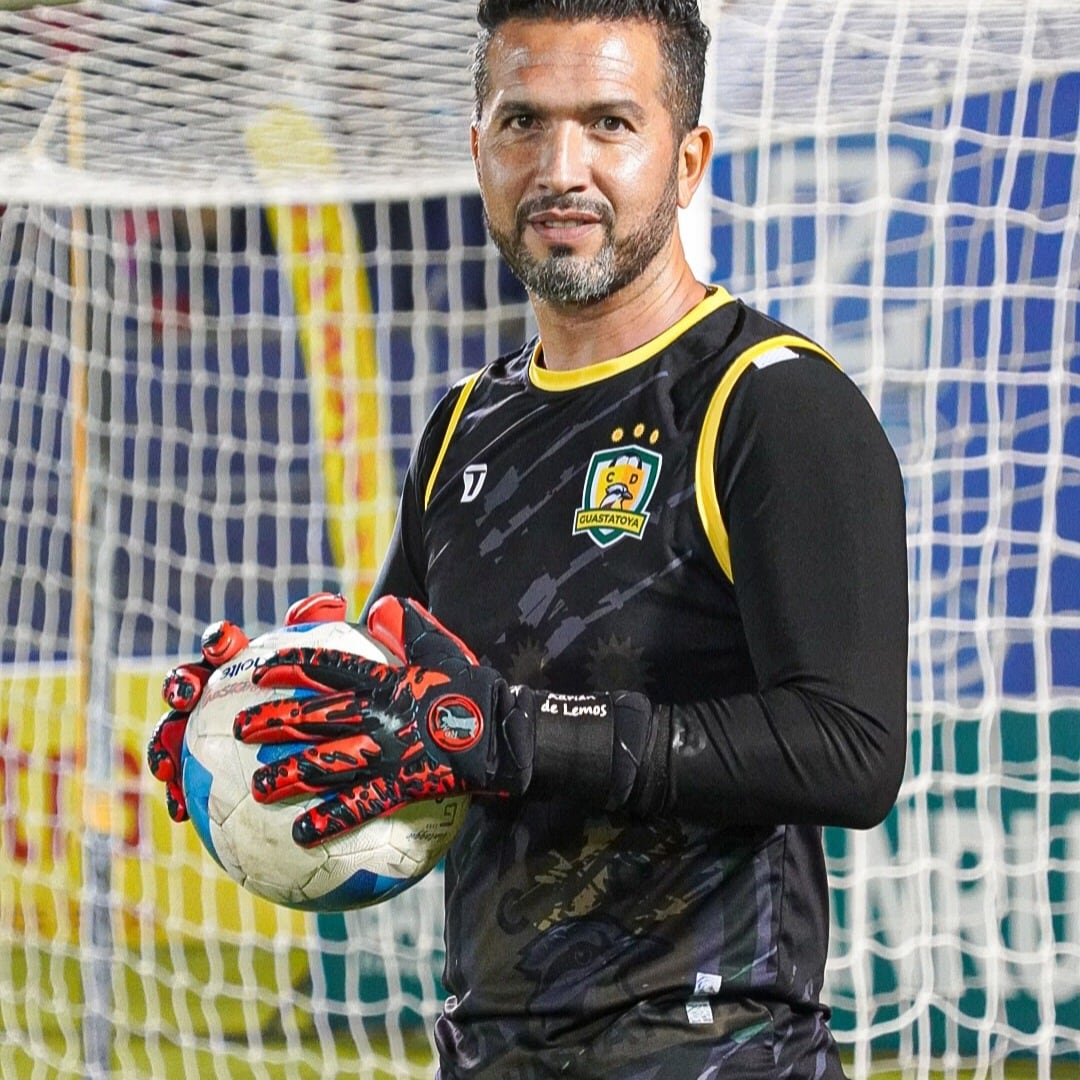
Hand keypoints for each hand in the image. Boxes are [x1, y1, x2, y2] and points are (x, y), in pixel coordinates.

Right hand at [145, 591, 346, 821]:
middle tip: (185, 698)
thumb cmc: (320, 693)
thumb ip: (327, 632)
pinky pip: (182, 780)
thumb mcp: (331, 664)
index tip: (225, 643)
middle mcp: (211, 690)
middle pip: (185, 682)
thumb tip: (331, 603)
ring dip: (163, 745)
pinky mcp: (197, 767)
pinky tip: (182, 813)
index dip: (218, 640)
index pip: (222, 644)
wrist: (313, 729)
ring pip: (172, 731)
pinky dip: (178, 793)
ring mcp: (199, 728)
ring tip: (167, 766)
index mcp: (236, 662)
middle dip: (178, 686)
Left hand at [235, 596, 536, 846]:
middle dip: (274, 720)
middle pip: (316, 716)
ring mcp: (388, 751)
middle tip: (238, 727)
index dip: (292, 665)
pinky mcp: (402, 784)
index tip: (258, 668)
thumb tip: (384, 605)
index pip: (329, 667)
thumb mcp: (445, 651)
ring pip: (328, 762)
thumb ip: (412, 629)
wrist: (505, 736)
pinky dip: (329, 818)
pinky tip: (301, 833)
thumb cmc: (474, 692)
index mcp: (385, 681)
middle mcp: (378, 714)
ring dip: (289, 774)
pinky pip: (360, 804)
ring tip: (257, 787)